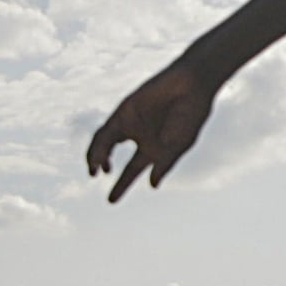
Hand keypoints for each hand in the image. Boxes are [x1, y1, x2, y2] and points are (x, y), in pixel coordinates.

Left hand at [86, 55, 217, 202]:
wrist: (191, 84)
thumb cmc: (191, 115)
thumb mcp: (179, 145)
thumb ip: (164, 164)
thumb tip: (152, 185)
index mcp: (152, 149)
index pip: (131, 171)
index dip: (121, 186)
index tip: (111, 200)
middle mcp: (138, 137)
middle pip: (112, 157)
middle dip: (102, 167)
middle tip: (94, 176)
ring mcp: (130, 123)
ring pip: (104, 142)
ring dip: (96, 155)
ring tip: (94, 168)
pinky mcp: (125, 110)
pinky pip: (107, 128)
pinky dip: (101, 143)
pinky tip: (101, 155)